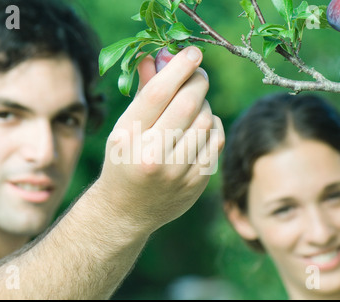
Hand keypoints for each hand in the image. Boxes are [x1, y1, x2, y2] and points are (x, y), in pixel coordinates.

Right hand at [97, 46, 224, 232]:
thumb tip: (159, 57)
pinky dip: (213, 126)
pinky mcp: (197, 182)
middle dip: (198, 81)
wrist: (127, 210)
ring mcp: (177, 172)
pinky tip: (202, 126)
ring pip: (207, 120)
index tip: (192, 52)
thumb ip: (142, 94)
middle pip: (188, 104)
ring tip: (194, 105)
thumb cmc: (123, 161)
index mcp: (128, 139)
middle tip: (198, 73)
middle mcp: (152, 156)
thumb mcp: (123, 129)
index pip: (159, 93)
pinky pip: (216, 140)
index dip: (179, 67)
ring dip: (205, 104)